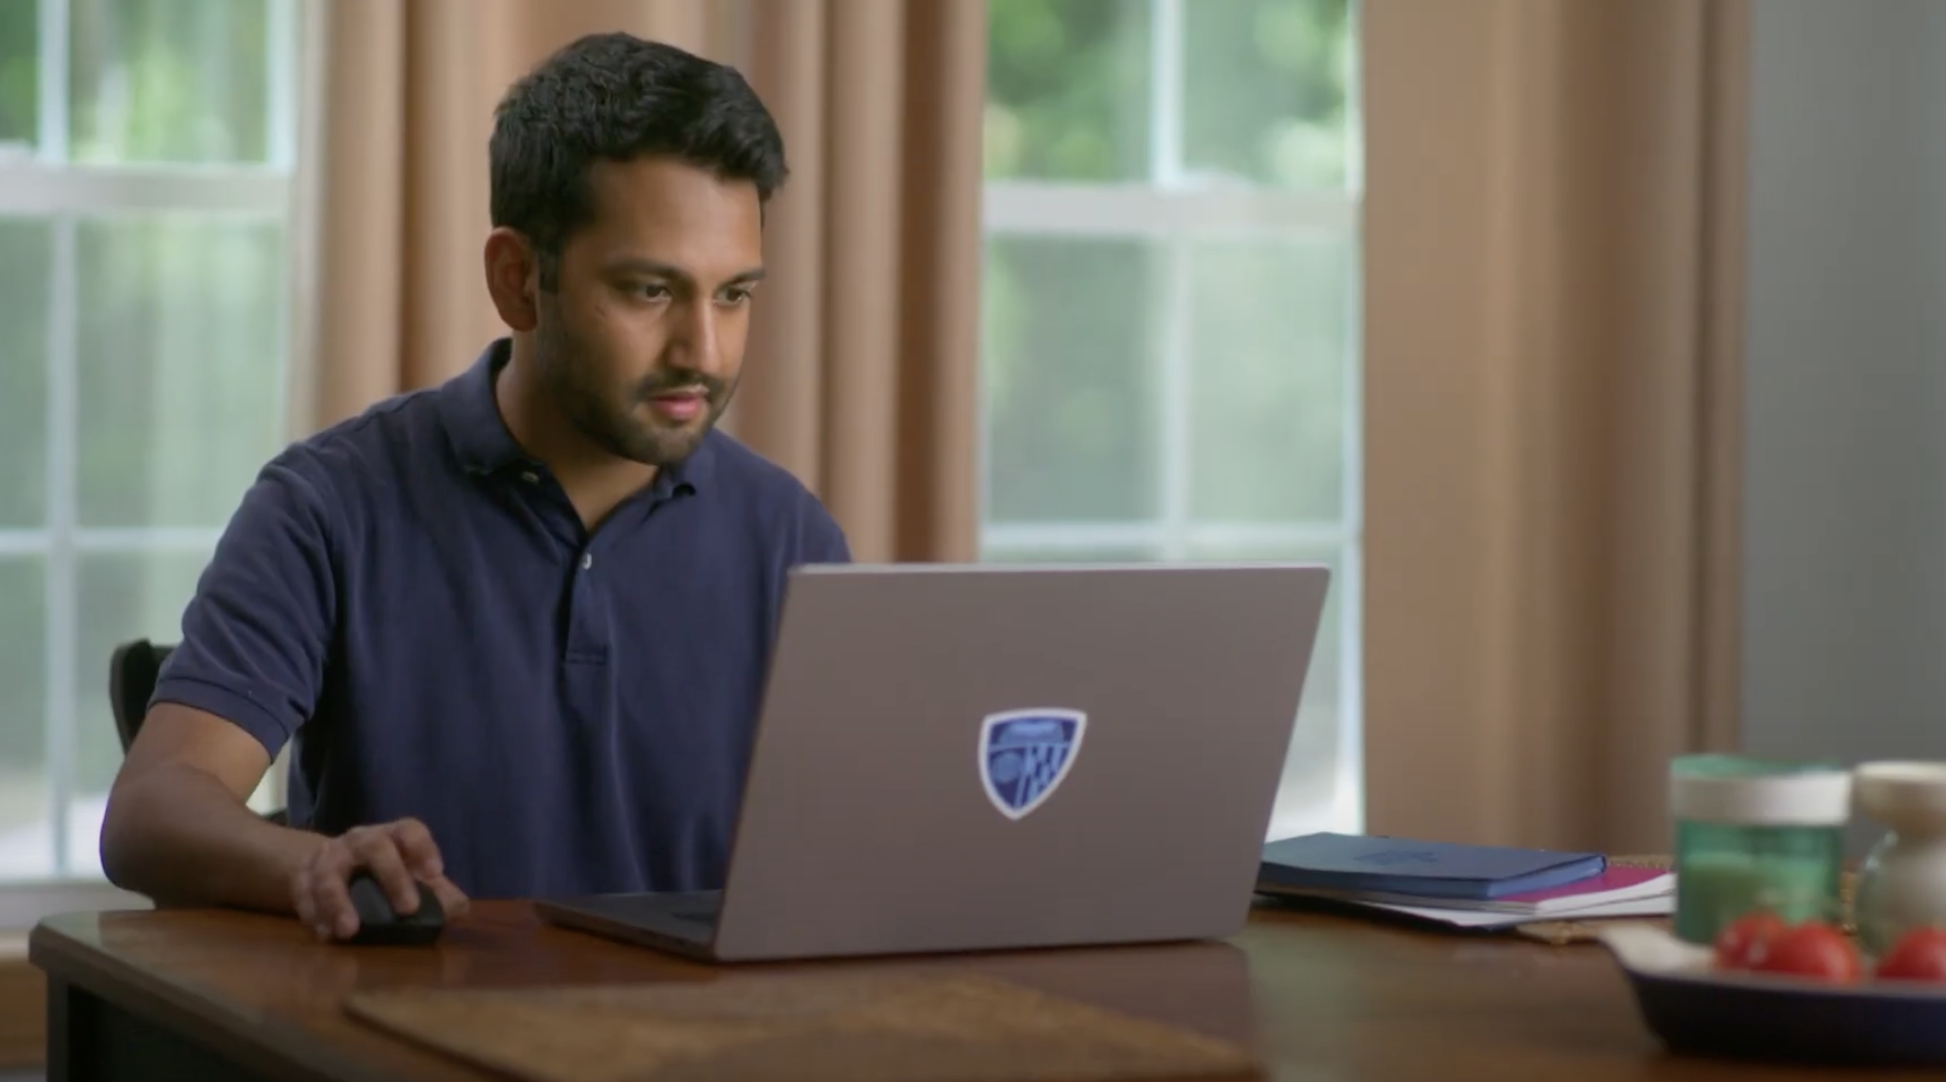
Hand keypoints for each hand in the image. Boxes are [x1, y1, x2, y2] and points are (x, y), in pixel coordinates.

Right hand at [291, 817, 469, 939]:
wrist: (327, 866)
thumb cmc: (383, 872)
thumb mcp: (411, 877)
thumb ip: (437, 893)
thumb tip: (460, 907)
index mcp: (393, 837)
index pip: (409, 830)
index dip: (423, 848)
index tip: (436, 872)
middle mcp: (362, 841)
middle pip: (376, 848)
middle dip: (393, 877)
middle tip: (408, 910)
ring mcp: (330, 857)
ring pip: (330, 873)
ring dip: (338, 902)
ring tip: (349, 931)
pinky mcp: (303, 878)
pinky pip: (304, 895)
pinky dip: (314, 916)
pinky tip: (326, 934)